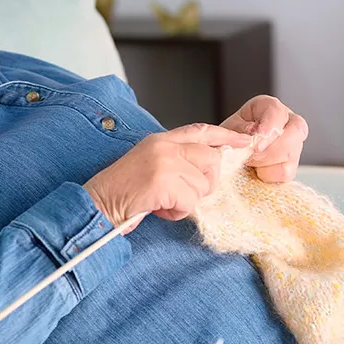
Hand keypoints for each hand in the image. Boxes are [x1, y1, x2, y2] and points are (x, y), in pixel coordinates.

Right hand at [84, 124, 251, 232]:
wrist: (98, 202)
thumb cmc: (124, 190)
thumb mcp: (150, 164)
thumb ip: (176, 159)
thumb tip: (206, 169)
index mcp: (161, 139)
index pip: (201, 131)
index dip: (225, 136)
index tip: (245, 140)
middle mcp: (164, 146)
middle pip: (210, 160)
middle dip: (204, 183)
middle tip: (183, 195)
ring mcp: (164, 161)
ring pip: (202, 185)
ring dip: (186, 201)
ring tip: (163, 202)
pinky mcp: (162, 181)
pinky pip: (190, 202)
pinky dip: (177, 212)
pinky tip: (159, 209)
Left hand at [221, 95, 308, 182]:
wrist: (225, 157)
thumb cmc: (226, 139)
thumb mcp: (227, 130)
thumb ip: (238, 129)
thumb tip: (253, 131)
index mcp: (268, 108)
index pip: (277, 111)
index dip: (270, 125)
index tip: (258, 139)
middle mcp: (286, 123)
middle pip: (295, 132)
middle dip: (270, 147)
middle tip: (250, 155)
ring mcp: (292, 145)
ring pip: (291, 154)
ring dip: (266, 162)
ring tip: (248, 162)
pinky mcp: (290, 166)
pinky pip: (285, 173)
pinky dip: (268, 175)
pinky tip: (256, 171)